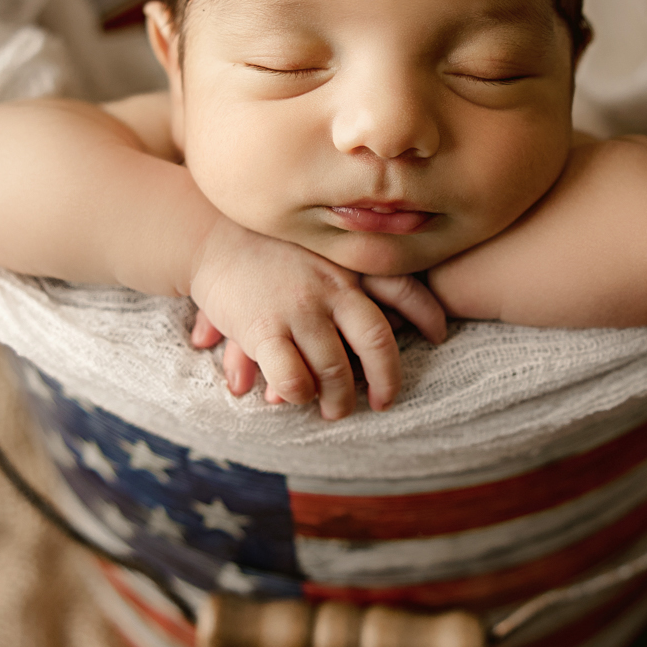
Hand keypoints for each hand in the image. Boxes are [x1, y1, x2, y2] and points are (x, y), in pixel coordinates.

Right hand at [186, 219, 447, 417]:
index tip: (439, 336)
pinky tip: (295, 397)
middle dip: (388, 379)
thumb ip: (352, 283)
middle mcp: (332, 285)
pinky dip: (300, 394)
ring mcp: (300, 308)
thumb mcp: (318, 249)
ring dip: (340, 399)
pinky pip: (295, 378)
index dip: (427, 314)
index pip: (404, 287)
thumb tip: (392, 314)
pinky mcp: (265, 328)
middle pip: (378, 340)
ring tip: (336, 411)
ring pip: (336, 369)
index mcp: (349, 265)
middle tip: (385, 401)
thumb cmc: (269, 247)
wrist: (207, 236)